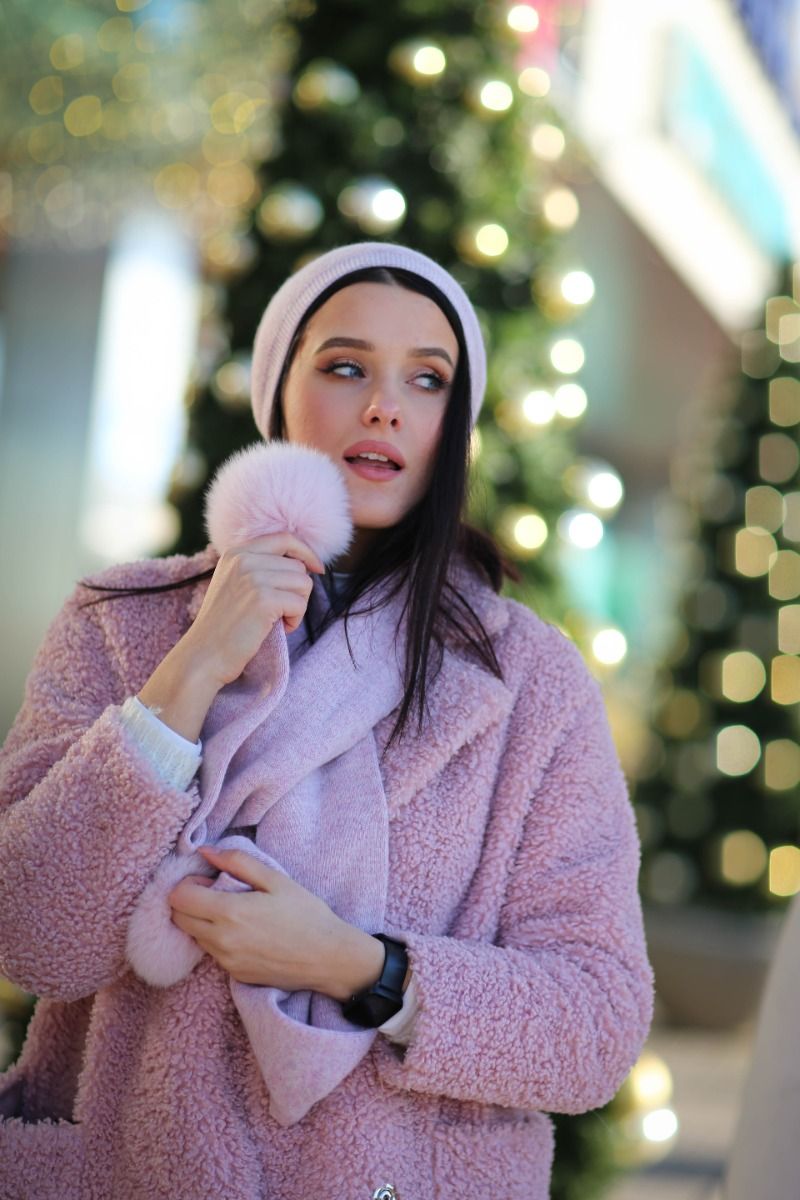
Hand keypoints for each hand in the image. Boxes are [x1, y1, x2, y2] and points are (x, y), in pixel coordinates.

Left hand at [166, 846, 358, 993]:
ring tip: (234, 913)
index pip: (177, 898)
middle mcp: (220, 940)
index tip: (209, 880)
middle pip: (178, 918)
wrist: (328, 958)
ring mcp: (226, 961)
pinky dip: (217, 939)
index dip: (188, 884)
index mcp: (229, 912)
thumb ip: (237, 862)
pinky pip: (212, 953)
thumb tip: (206, 851)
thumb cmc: (306, 914)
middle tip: (217, 893)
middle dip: (189, 902)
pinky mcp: (234, 975)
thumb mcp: (276, 879)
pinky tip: (245, 932)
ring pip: (193, 936)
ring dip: (202, 921)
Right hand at [185, 533, 325, 687]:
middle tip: (279, 612)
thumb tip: (302, 563)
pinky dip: (295, 620)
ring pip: (304, 583)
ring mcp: (253, 578)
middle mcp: (244, 559)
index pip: (284, 538)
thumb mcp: (235, 584)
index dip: (306, 552)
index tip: (317, 569)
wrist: (204, 654)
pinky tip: (278, 628)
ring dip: (297, 606)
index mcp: (236, 552)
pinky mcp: (263, 600)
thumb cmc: (224, 626)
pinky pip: (300, 604)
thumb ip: (259, 567)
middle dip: (297, 591)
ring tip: (277, 620)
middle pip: (298, 566)